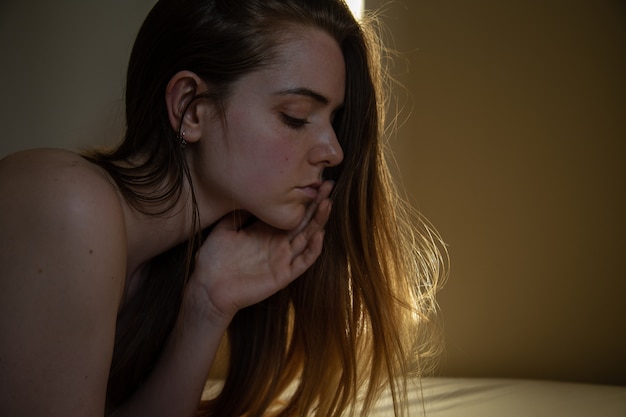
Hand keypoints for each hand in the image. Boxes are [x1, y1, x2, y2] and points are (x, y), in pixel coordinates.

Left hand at [188, 181, 333, 326]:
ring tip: (328, 204)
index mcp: (266, 231)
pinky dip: (313, 249)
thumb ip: (239, 213)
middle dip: (317, 204)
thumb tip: (252, 192)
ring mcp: (282, 260)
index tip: (313, 179)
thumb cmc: (213, 260)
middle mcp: (277, 244)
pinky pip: (303, 262)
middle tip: (329, 185)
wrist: (207, 287)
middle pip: (303, 221)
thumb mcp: (224, 229)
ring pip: (307, 238)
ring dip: (318, 222)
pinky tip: (319, 235)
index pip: (290, 212)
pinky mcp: (283, 276)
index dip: (302, 198)